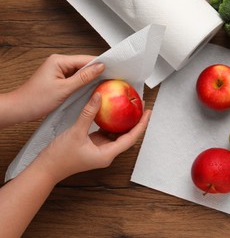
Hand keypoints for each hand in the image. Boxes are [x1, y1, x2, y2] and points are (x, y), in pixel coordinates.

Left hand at [15, 54, 103, 120]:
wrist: (20, 109)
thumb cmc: (36, 99)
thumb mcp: (64, 89)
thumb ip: (83, 77)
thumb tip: (100, 67)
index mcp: (59, 60)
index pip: (85, 59)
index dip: (100, 64)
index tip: (114, 69)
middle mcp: (59, 63)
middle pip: (84, 65)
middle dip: (97, 72)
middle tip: (111, 78)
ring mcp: (59, 72)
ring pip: (81, 73)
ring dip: (90, 79)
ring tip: (104, 84)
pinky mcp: (60, 80)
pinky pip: (76, 80)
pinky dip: (83, 84)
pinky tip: (91, 89)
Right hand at [36, 92, 151, 181]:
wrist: (46, 168)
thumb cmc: (60, 156)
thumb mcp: (76, 132)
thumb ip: (88, 113)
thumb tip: (99, 96)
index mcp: (107, 154)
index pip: (131, 138)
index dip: (141, 124)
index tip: (148, 112)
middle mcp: (107, 153)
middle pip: (127, 136)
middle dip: (136, 122)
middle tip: (141, 106)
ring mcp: (101, 149)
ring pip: (117, 134)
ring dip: (123, 121)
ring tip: (130, 107)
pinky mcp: (94, 145)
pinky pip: (106, 132)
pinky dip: (110, 122)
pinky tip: (112, 112)